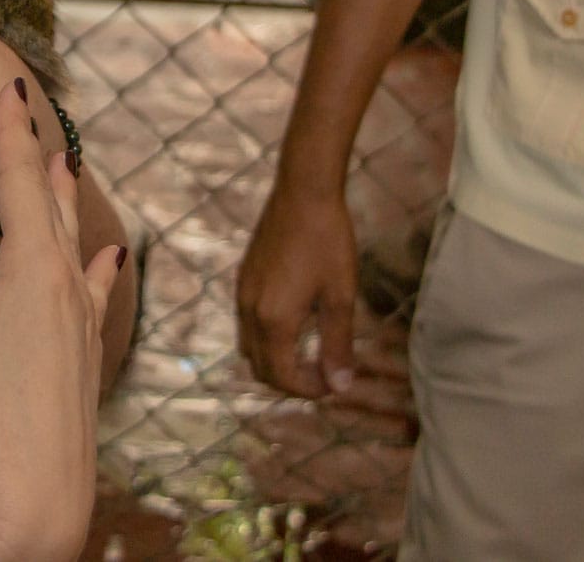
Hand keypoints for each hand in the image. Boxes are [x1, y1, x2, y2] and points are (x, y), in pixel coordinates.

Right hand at [0, 81, 123, 561]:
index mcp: (35, 275)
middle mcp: (68, 294)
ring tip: (70, 179)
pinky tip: (109, 267)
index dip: (12, 134)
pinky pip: (97, 294)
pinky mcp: (86, 370)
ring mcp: (84, 335)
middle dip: (42, 164)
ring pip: (80, 251)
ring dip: (68, 210)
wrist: (36, 510)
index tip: (12, 87)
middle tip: (39, 121)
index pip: (20, 185)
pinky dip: (98, 265)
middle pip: (56, 211)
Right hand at [235, 184, 358, 398]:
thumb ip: (337, 345)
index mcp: (273, 319)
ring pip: (249, 346)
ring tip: (310, 353)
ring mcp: (242, 293)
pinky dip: (267, 339)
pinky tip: (296, 323)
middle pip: (259, 367)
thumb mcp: (340, 297)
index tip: (334, 384)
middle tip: (324, 375)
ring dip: (276, 360)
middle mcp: (249, 310)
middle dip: (290, 381)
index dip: (308, 390)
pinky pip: (247, 323)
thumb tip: (341, 386)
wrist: (303, 192)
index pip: (281, 376)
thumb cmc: (328, 242)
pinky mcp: (244, 278)